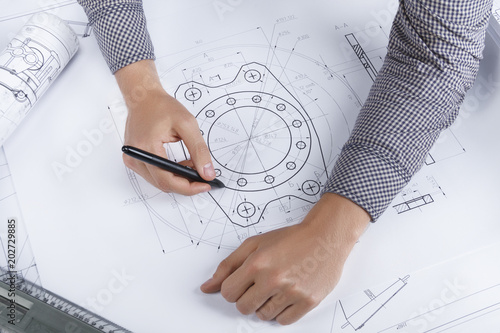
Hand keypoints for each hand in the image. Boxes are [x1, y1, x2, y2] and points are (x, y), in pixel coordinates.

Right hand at [115, 60, 214, 194]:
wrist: (143, 97)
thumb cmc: (162, 107)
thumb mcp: (187, 124)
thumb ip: (199, 150)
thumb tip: (207, 173)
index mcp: (147, 147)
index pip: (167, 179)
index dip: (188, 187)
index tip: (205, 185)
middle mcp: (135, 156)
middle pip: (163, 184)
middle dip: (186, 183)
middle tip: (203, 176)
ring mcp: (132, 159)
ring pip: (159, 182)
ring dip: (178, 178)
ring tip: (192, 164)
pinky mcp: (133, 159)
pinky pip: (154, 175)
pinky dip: (170, 173)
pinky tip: (181, 163)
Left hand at [200, 193, 369, 324]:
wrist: (325, 237)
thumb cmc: (290, 239)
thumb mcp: (254, 244)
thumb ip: (228, 266)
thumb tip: (207, 287)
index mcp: (257, 264)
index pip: (228, 293)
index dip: (232, 288)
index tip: (242, 282)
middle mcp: (273, 279)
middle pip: (243, 307)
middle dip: (247, 297)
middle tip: (259, 284)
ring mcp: (291, 292)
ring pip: (262, 315)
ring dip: (265, 304)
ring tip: (275, 287)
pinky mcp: (307, 302)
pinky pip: (283, 321)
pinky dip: (281, 312)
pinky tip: (286, 295)